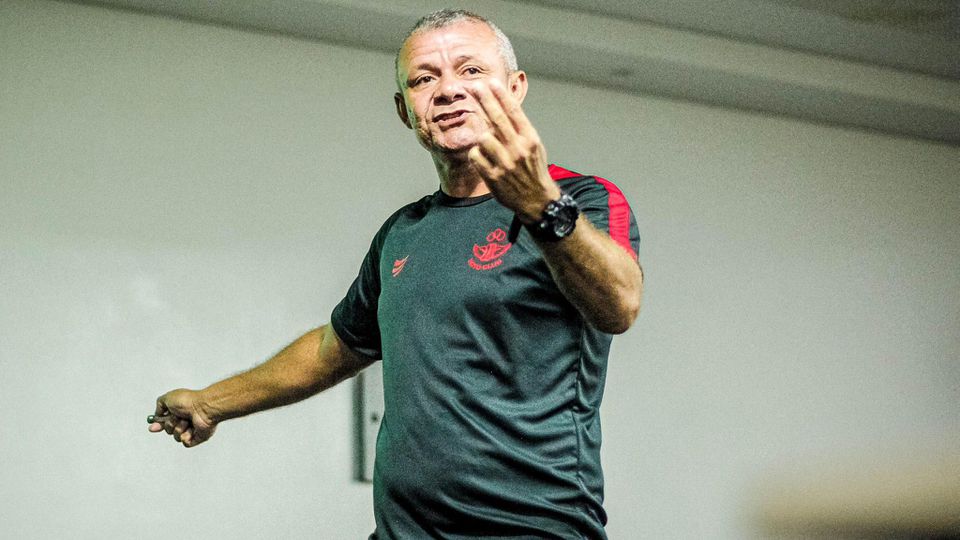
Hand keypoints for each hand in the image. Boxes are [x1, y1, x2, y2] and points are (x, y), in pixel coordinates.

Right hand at [148, 388, 216, 447]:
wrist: (204, 408)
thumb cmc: (189, 401)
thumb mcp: (168, 398)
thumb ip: (159, 404)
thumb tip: (157, 414)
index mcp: (179, 411)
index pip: (165, 420)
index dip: (158, 425)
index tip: (152, 428)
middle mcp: (185, 420)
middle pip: (168, 430)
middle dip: (170, 424)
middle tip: (177, 417)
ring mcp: (192, 429)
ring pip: (176, 437)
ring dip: (179, 429)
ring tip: (187, 421)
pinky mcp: (197, 437)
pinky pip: (185, 442)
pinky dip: (186, 435)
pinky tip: (192, 428)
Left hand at [467, 78, 560, 223]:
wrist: (537, 200)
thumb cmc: (533, 169)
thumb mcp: (533, 146)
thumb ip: (519, 128)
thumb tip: (502, 105)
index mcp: (530, 139)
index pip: (514, 112)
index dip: (500, 95)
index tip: (490, 82)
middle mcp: (519, 149)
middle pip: (497, 118)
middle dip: (484, 100)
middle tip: (473, 87)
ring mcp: (505, 163)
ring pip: (483, 137)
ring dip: (482, 138)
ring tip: (490, 147)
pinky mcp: (494, 177)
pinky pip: (476, 156)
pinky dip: (476, 155)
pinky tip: (484, 160)